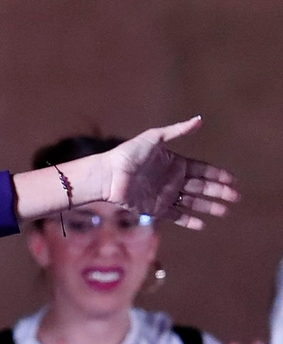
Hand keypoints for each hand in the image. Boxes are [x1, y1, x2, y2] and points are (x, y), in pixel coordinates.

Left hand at [104, 117, 238, 229]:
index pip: (202, 170)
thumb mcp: (154, 138)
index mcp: (175, 163)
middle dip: (219, 192)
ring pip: (192, 202)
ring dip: (208, 207)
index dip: (218, 175)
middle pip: (201, 187)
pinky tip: (202, 224)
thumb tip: (200, 119)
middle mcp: (172, 180)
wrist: (108, 175)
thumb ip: (177, 130)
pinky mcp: (154, 209)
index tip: (233, 180)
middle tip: (236, 197)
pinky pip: (175, 216)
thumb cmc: (128, 154)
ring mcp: (164, 195)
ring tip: (225, 211)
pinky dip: (188, 220)